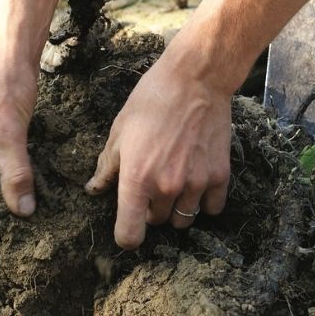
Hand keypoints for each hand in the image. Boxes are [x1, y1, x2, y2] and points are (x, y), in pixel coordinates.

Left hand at [85, 40, 232, 248]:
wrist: (196, 80)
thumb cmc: (152, 100)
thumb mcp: (120, 131)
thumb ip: (108, 167)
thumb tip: (95, 189)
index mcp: (136, 179)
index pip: (130, 235)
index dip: (126, 236)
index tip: (129, 225)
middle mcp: (166, 188)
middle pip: (158, 223)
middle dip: (152, 210)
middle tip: (152, 184)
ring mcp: (196, 183)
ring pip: (184, 218)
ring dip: (177, 207)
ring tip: (175, 181)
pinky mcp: (219, 176)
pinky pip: (212, 208)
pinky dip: (204, 202)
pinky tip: (197, 181)